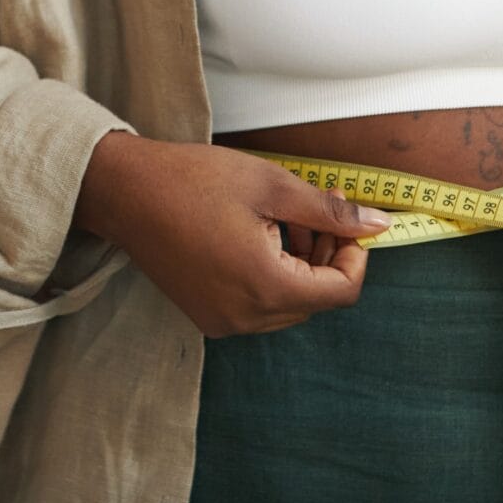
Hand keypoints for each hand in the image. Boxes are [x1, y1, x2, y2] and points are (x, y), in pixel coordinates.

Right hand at [73, 132, 389, 335]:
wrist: (125, 192)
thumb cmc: (193, 181)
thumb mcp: (272, 186)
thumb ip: (329, 212)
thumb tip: (378, 226)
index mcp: (266, 286)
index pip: (341, 292)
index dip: (354, 255)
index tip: (344, 220)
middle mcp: (245, 316)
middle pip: (315, 299)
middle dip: (326, 255)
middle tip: (315, 210)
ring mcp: (222, 321)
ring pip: (288, 305)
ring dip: (300, 266)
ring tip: (284, 220)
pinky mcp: (206, 315)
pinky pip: (258, 307)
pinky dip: (270, 277)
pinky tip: (257, 238)